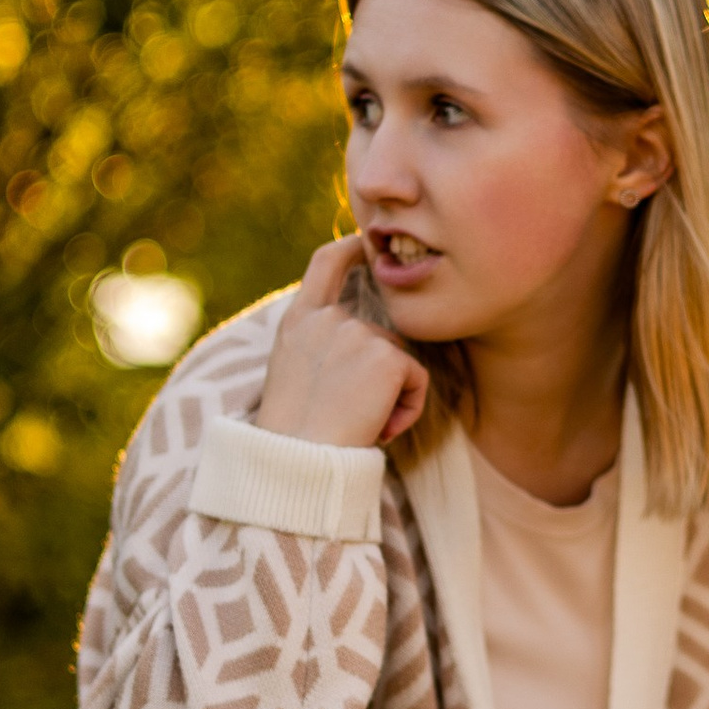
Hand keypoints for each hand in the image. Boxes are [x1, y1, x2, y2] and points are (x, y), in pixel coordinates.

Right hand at [254, 237, 428, 449]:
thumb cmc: (293, 435)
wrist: (296, 462)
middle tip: (346, 415)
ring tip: (356, 423)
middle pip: (379, 333)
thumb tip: (352, 332)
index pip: (326, 262)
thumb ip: (317, 342)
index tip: (364, 245)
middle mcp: (327, 319)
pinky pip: (417, 381)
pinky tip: (376, 426)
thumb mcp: (292, 373)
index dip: (349, 250)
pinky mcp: (387, 357)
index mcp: (298, 321)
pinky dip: (406, 410)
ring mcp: (357, 334)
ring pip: (398, 362)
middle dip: (376, 378)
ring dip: (389, 397)